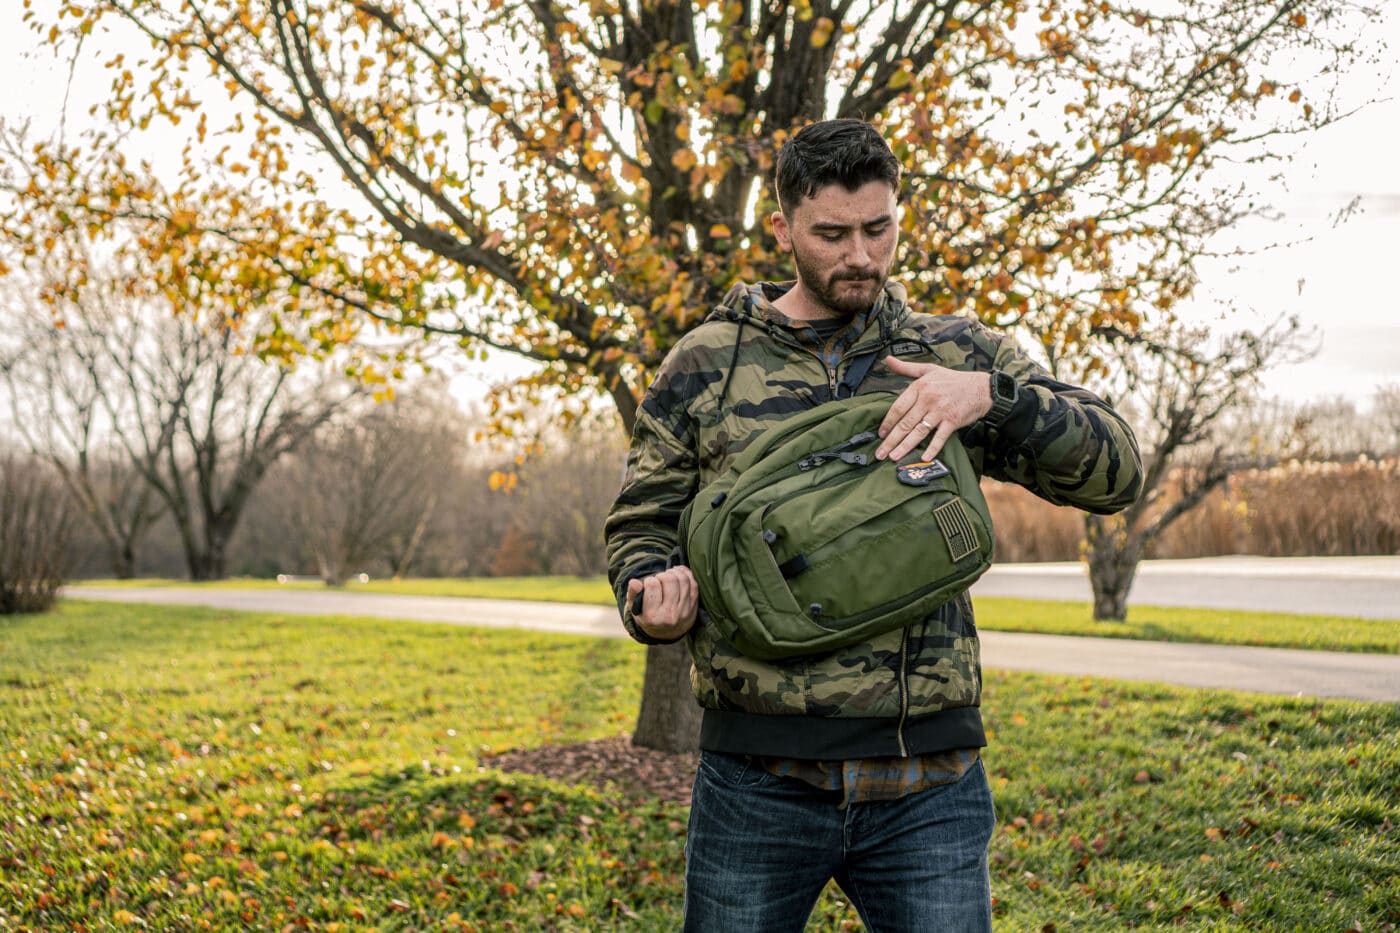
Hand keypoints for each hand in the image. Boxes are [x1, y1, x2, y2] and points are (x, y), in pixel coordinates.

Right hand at [626, 566, 698, 640]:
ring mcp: (684, 611)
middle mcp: (670, 616)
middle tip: (658, 579)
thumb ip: (632, 594)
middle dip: (662, 575)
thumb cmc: (648, 615)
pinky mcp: (694, 606)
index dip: (649, 580)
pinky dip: (685, 574)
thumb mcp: (635, 608)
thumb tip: (634, 582)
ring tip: (667, 575)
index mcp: (653, 617)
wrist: (668, 632)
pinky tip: (677, 573)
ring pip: (682, 579)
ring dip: (674, 573)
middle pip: (669, 580)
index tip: (648, 584)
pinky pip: (693, 583)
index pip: (652, 585)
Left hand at [875, 356, 992, 461]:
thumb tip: (887, 360)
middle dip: (891, 440)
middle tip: (880, 453)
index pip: (898, 407)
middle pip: (905, 423)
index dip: (888, 422)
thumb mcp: (929, 369)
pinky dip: (932, 448)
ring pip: (919, 431)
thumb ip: (906, 368)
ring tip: (894, 457)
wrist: (981, 387)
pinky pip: (940, 437)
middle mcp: (928, 399)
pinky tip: (924, 457)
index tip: (880, 434)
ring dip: (905, 446)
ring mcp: (941, 411)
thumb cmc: (953, 379)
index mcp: (920, 387)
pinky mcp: (953, 421)